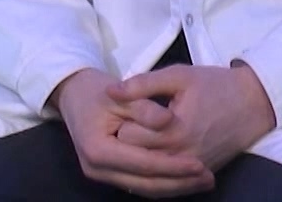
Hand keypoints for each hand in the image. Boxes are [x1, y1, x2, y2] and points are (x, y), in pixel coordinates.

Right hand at [52, 69, 215, 196]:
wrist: (73, 95)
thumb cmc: (97, 91)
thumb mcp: (120, 94)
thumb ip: (144, 108)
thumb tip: (168, 121)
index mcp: (98, 150)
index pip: (142, 164)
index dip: (172, 165)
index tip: (199, 163)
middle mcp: (97, 169)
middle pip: (145, 183)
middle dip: (178, 182)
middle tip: (208, 178)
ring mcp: (102, 175)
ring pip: (144, 189)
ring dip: (175, 187)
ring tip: (203, 181)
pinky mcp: (110, 175)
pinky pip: (140, 184)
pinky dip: (164, 183)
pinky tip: (185, 179)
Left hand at [105, 63, 277, 173]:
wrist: (254, 103)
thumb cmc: (215, 85)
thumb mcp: (178, 76)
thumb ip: (142, 84)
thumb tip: (111, 91)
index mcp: (174, 132)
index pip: (127, 138)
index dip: (120, 121)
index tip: (122, 109)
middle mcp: (183, 157)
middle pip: (136, 158)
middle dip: (128, 142)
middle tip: (127, 122)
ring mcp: (193, 169)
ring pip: (151, 174)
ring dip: (141, 159)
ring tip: (139, 138)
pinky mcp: (201, 174)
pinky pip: (169, 183)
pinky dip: (156, 173)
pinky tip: (150, 158)